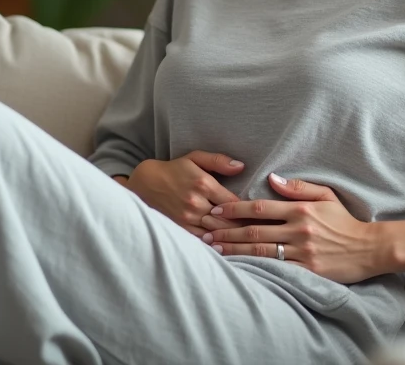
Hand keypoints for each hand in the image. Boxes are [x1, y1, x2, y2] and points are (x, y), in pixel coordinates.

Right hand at [127, 151, 251, 238]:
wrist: (145, 183)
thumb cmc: (174, 169)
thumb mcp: (195, 158)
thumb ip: (219, 161)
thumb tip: (241, 166)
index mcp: (204, 184)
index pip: (234, 202)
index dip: (248, 210)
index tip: (259, 214)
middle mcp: (196, 203)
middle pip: (227, 220)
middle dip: (243, 226)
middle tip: (259, 232)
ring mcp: (187, 218)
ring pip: (216, 232)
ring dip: (231, 237)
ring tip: (247, 241)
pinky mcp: (180, 228)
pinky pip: (201, 240)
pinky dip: (214, 243)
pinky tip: (225, 246)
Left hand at [199, 173, 382, 284]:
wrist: (368, 248)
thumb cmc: (345, 221)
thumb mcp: (326, 196)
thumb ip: (298, 187)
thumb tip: (272, 178)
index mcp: (300, 210)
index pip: (260, 207)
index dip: (235, 209)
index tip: (217, 211)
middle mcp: (298, 230)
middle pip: (254, 230)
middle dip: (226, 231)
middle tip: (206, 232)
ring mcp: (301, 251)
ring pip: (259, 250)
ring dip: (234, 250)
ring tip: (214, 249)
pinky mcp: (305, 270)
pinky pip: (274, 268)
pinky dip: (254, 267)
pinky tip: (239, 267)